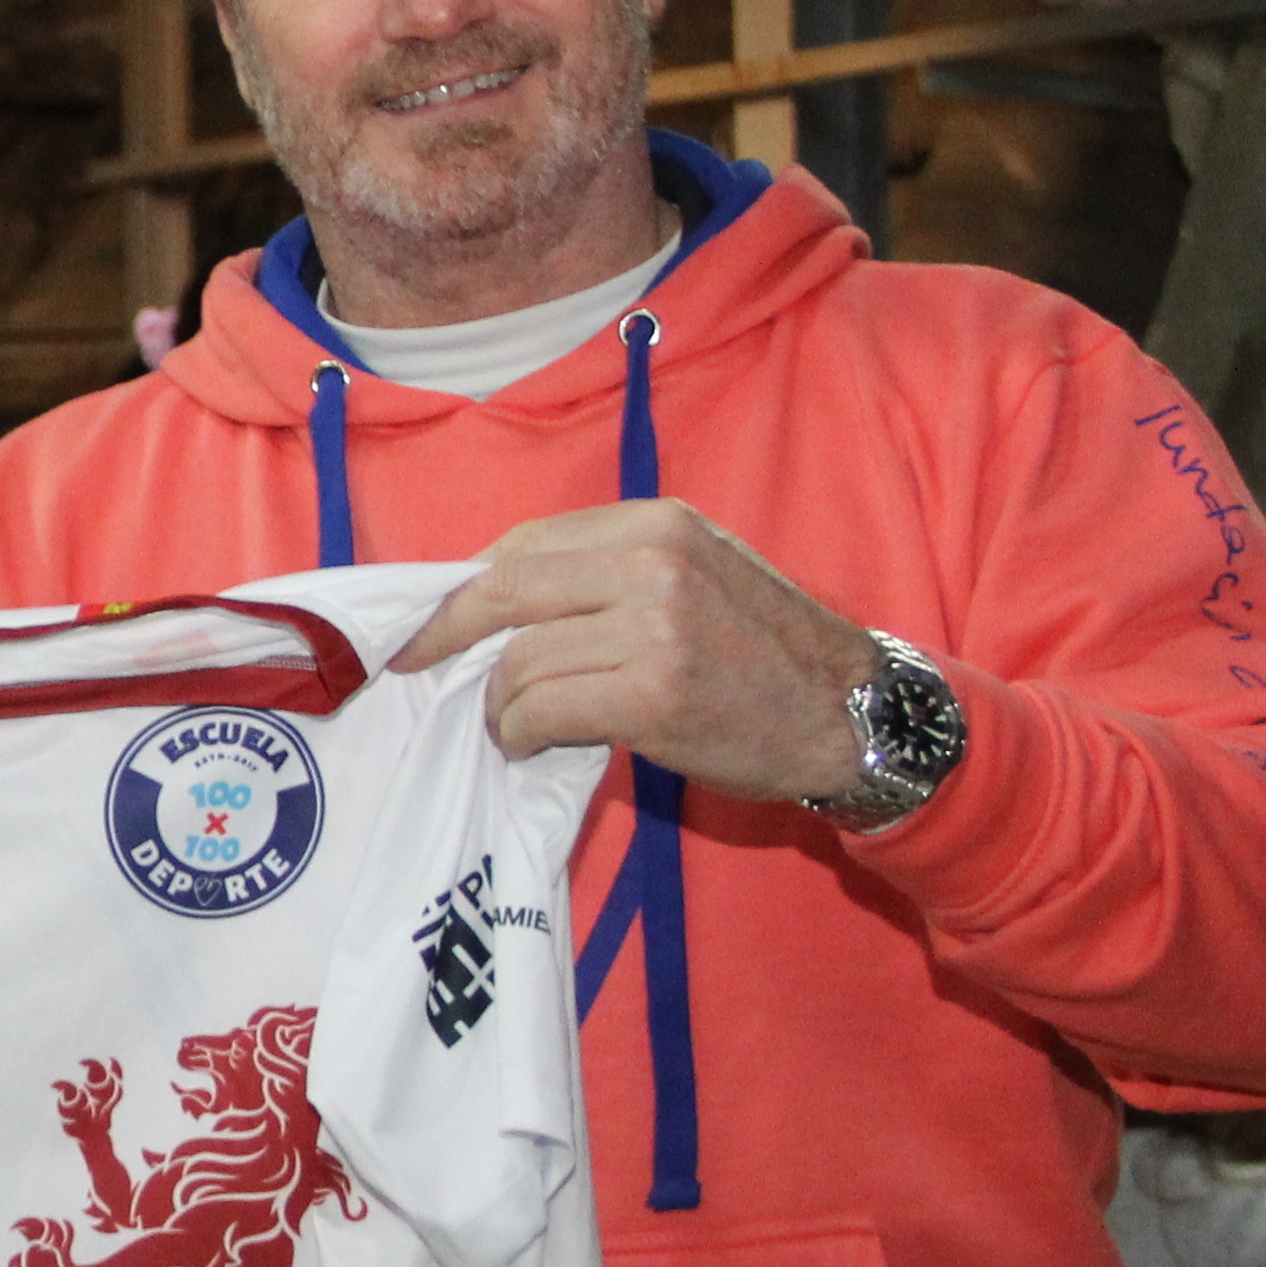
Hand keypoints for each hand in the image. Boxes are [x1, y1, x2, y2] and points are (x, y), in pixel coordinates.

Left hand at [394, 501, 881, 803]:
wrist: (851, 713)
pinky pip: (542, 707)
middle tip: (414, 666)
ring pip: (518, 658)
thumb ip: (606, 574)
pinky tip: (532, 743)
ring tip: (511, 724)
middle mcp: (653, 560)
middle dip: (445, 634)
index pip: (523, 543)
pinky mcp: (656, 692)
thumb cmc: (762, 653)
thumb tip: (490, 595)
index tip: (435, 621)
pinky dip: (520, 731)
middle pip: (503, 589)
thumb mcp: (693, 574)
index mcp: (656, 523)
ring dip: (498, 701)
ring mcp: (656, 625)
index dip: (467, 587)